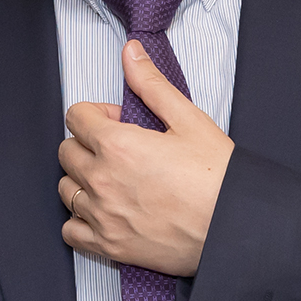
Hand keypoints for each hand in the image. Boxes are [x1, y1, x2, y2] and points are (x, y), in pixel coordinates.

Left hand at [58, 39, 231, 275]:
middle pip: (66, 152)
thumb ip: (152, 84)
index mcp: (118, 145)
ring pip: (65, 190)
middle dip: (87, 144)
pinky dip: (80, 221)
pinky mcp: (109, 246)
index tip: (117, 122)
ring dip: (82, 180)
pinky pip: (70, 231)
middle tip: (118, 150)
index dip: (97, 114)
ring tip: (112, 180)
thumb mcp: (188, 120)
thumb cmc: (218, 177)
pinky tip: (104, 212)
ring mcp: (103, 216)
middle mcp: (102, 180)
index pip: (76, 117)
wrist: (235, 228)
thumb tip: (131, 54)